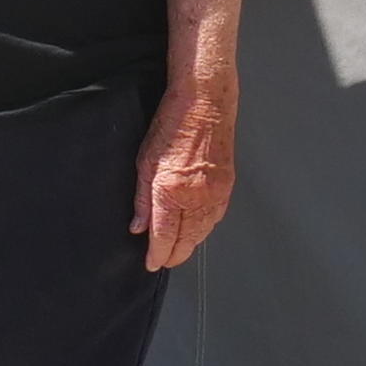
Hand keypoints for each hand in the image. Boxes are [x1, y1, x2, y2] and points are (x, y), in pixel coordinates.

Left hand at [134, 76, 236, 270]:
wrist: (205, 102)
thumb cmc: (173, 122)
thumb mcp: (145, 160)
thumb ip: (142, 199)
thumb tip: (138, 226)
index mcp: (172, 190)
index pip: (164, 236)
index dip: (157, 254)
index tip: (151, 263)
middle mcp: (197, 196)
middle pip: (186, 241)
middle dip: (174, 255)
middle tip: (163, 261)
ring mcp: (215, 193)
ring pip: (203, 233)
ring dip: (190, 245)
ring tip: (177, 251)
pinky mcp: (227, 186)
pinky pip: (216, 218)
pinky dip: (205, 229)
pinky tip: (196, 229)